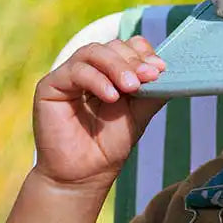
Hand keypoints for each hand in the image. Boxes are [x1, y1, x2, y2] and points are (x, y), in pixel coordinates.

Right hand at [32, 37, 166, 189]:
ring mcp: (69, 75)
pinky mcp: (50, 85)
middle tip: (149, 76)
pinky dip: (97, 79)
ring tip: (132, 86)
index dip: (144, 53)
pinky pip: (76, 71)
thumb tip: (171, 72)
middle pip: (113, 46)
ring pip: (94, 52)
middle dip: (134, 60)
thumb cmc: (109, 146)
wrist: (83, 176)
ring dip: (117, 66)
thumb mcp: (138, 114)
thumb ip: (152, 92)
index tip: (160, 69)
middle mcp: (90, 69)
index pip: (128, 47)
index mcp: (111, 72)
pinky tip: (111, 96)